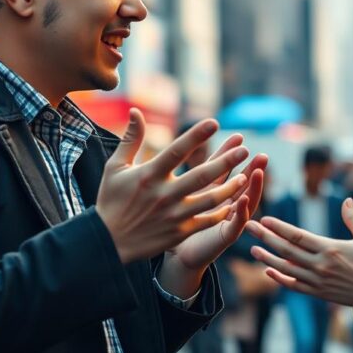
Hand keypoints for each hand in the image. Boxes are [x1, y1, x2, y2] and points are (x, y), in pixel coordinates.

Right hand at [96, 108, 250, 262]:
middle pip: (200, 175)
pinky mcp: (179, 232)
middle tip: (244, 149)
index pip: (176, 151)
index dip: (196, 136)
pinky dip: (222, 212)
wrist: (108, 241)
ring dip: (229, 188)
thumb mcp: (116, 167)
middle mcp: (163, 194)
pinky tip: (234, 202)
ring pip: (209, 200)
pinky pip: (207, 221)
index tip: (214, 122)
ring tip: (244, 177)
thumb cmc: (112, 199)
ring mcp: (173, 215)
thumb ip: (131, 139)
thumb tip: (136, 111)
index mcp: (148, 175)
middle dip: (225, 162)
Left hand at [168, 135, 267, 269]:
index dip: (230, 152)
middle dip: (252, 167)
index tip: (239, 136)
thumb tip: (150, 142)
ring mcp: (227, 219)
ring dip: (254, 186)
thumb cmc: (169, 224)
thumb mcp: (170, 193)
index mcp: (210, 191)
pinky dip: (241, 212)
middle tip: (261, 154)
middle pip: (242, 181)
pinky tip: (244, 199)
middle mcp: (223, 203)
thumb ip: (167, 170)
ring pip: (246, 200)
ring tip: (258, 172)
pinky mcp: (224, 236)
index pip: (223, 168)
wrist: (174, 255)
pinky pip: (236, 224)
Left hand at [245, 197, 352, 309]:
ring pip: (287, 269)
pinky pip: (295, 286)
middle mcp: (321, 265)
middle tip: (249, 227)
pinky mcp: (320, 294)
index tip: (265, 219)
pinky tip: (268, 271)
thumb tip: (346, 199)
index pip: (298, 236)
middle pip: (287, 250)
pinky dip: (280, 279)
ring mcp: (318, 281)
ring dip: (268, 258)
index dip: (279, 228)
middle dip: (266, 238)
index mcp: (331, 248)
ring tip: (253, 249)